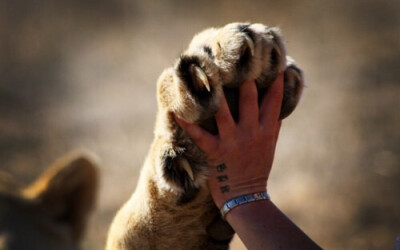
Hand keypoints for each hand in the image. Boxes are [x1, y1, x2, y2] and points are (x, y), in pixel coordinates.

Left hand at [175, 73, 283, 207]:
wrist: (247, 197)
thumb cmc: (257, 170)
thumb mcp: (270, 147)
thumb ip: (273, 126)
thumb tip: (278, 106)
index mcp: (265, 131)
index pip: (274, 101)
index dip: (275, 82)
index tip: (274, 63)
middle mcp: (251, 133)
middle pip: (249, 100)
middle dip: (244, 79)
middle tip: (237, 60)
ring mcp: (233, 142)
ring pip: (224, 113)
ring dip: (216, 95)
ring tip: (208, 75)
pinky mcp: (216, 153)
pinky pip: (200, 136)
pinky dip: (188, 124)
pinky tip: (177, 113)